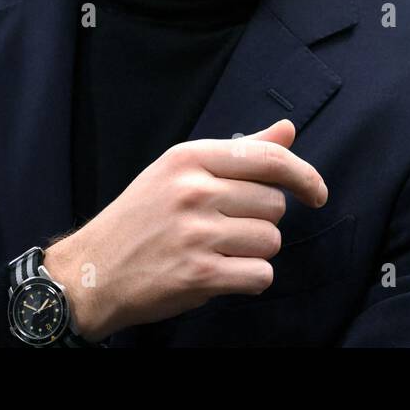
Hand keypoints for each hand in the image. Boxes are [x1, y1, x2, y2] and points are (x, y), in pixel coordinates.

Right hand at [45, 117, 327, 340]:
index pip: (269, 158)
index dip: (304, 175)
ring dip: (255, 251)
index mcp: (190, 158)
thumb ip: (239, 152)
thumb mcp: (180, 171)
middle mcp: (193, 191)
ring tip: (219, 251)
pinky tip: (223, 274)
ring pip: (271, 241)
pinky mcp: (199, 275)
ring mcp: (196, 234)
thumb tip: (289, 130)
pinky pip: (260, 274)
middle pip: (274, 204)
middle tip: (225, 228)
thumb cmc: (141, 217)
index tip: (317, 193)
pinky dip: (251, 279)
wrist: (92, 270)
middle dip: (261, 220)